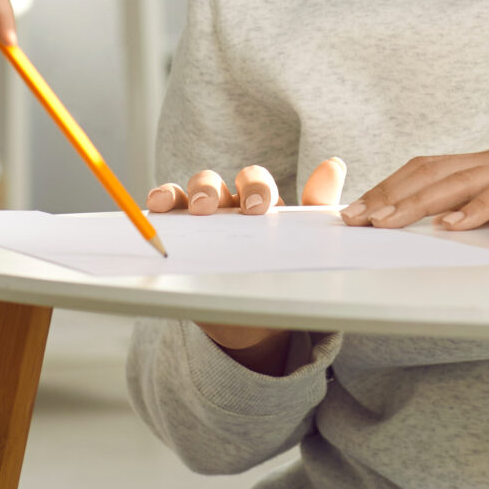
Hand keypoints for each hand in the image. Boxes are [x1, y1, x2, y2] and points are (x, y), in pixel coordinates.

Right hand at [144, 159, 346, 370]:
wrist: (260, 325)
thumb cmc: (283, 272)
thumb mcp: (305, 242)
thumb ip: (318, 207)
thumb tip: (333, 164)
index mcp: (256, 203)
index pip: (252, 181)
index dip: (254, 187)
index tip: (258, 208)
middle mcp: (224, 208)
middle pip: (212, 183)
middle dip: (208, 189)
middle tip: (210, 207)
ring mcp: (198, 224)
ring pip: (184, 195)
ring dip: (181, 194)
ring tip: (186, 209)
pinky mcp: (179, 241)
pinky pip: (164, 218)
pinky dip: (159, 207)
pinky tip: (155, 210)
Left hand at [342, 117, 488, 232]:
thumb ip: (487, 197)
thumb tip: (453, 220)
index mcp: (483, 163)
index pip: (425, 169)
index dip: (389, 186)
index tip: (357, 207)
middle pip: (428, 173)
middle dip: (387, 195)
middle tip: (353, 218)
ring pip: (456, 181)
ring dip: (417, 203)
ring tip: (386, 221)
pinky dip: (475, 208)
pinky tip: (452, 224)